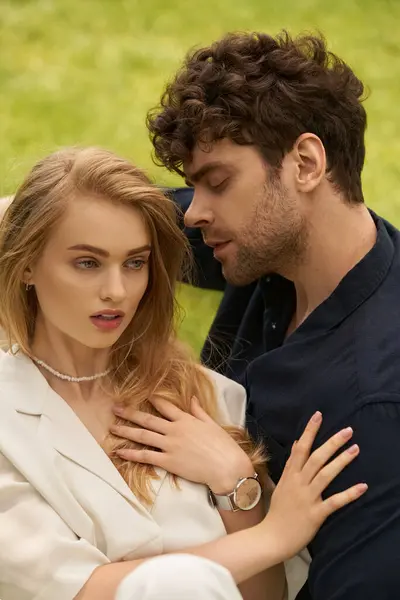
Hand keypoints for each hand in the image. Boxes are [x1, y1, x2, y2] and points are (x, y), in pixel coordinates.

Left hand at [111, 397, 252, 492]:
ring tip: (112, 427)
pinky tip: (120, 451)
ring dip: (126, 431)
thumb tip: (192, 398)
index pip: (166, 406)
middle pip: (147, 419)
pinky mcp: (167, 461)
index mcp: (186, 419)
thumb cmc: (223, 446)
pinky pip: (145, 456)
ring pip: (143, 436)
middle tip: (115, 408)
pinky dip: (131, 453)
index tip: (142, 395)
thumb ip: (199, 411)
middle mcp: (174, 430)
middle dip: (130, 413)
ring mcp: (169, 445)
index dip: (153, 399)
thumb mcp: (212, 424)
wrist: (226, 467)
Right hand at [260, 411, 367, 561]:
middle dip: (332, 442)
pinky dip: (348, 494)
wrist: (272, 537)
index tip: (318, 415)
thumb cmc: (278, 511)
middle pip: (317, 458)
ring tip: (355, 449)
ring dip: (341, 461)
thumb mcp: (282, 483)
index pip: (301, 448)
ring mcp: (307, 497)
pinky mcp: (316, 513)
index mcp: (291, 475)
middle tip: (348, 430)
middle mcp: (299, 483)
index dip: (310, 431)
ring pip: (326, 475)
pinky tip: (362, 486)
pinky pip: (334, 502)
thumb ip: (292, 463)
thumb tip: (299, 444)